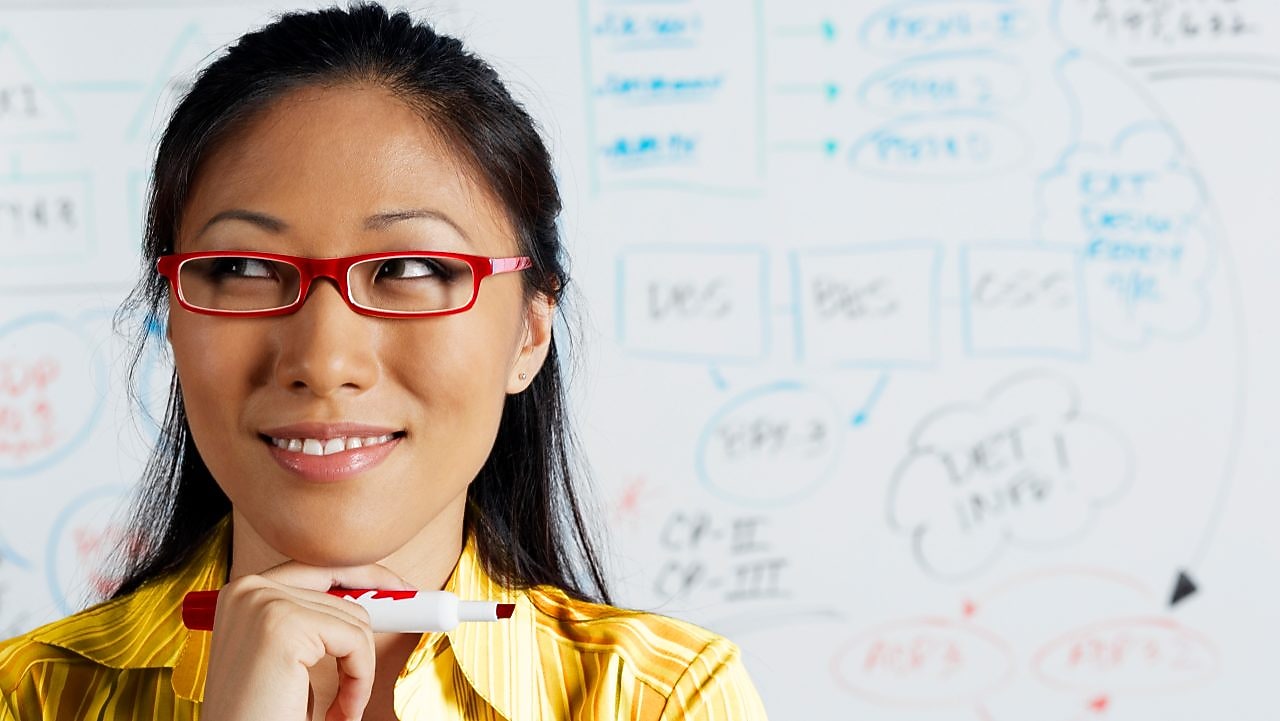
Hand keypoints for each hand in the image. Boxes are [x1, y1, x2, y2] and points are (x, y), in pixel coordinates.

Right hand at [199, 562, 412, 720]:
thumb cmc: (263, 715)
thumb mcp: (288, 659)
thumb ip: (314, 622)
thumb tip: (371, 594)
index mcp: (244, 592)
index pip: (319, 566)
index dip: (365, 577)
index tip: (400, 591)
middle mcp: (248, 588)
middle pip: (342, 589)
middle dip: (370, 630)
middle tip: (390, 647)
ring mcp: (264, 602)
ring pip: (355, 617)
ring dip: (359, 669)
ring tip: (341, 708)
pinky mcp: (284, 624)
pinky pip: (356, 641)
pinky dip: (360, 680)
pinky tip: (340, 712)